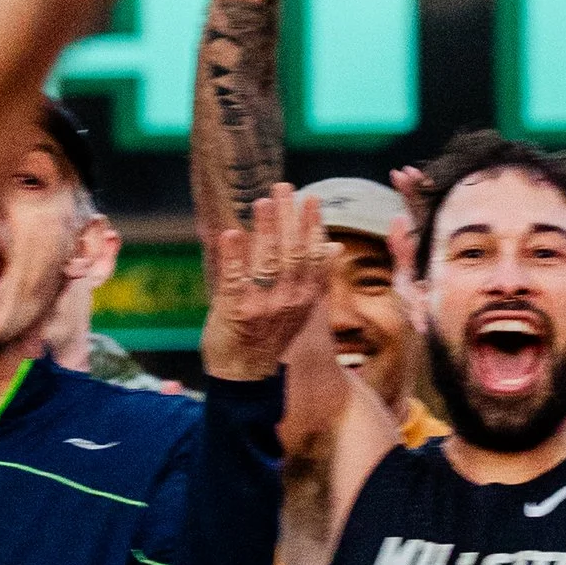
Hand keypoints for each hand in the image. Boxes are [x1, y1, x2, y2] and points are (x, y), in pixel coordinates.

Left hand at [200, 183, 331, 383]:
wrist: (244, 376)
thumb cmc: (268, 336)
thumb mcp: (299, 307)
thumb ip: (316, 277)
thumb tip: (334, 246)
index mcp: (305, 297)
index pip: (313, 256)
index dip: (313, 226)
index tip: (312, 199)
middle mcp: (289, 301)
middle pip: (293, 252)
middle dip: (289, 218)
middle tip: (284, 188)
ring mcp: (262, 306)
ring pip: (268, 261)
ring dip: (266, 229)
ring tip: (263, 202)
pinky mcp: (235, 311)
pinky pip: (235, 278)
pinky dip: (233, 255)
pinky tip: (231, 233)